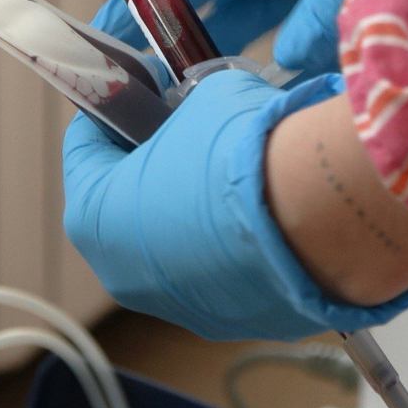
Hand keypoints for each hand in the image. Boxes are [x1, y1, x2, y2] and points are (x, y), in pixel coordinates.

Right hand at [32, 0, 407, 73]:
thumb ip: (334, 4)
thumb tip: (290, 69)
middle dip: (158, 10)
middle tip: (125, 62)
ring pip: (240, 11)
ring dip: (212, 50)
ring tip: (184, 98)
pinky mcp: (346, 5)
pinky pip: (285, 34)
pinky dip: (268, 67)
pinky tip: (262, 102)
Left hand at [61, 69, 407, 339]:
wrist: (323, 212)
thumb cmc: (245, 152)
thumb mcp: (207, 97)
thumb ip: (187, 103)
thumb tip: (201, 102)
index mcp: (94, 216)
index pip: (84, 145)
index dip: (118, 104)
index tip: (148, 85)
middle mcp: (123, 274)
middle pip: (128, 200)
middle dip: (157, 158)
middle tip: (195, 123)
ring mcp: (180, 307)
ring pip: (176, 241)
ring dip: (197, 204)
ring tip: (241, 167)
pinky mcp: (235, 322)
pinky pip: (223, 271)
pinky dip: (236, 241)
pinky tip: (270, 208)